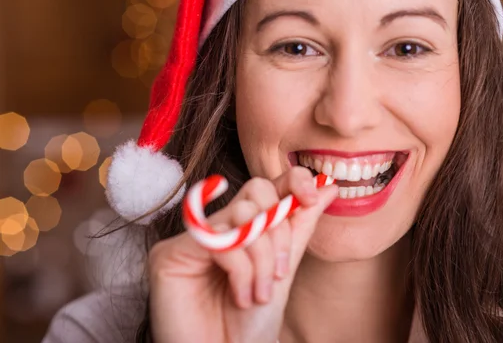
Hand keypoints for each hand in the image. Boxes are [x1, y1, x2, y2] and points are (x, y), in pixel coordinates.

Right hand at [148, 167, 337, 342]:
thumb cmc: (252, 325)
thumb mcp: (283, 268)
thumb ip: (300, 226)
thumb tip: (329, 187)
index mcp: (242, 228)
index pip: (267, 187)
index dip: (293, 181)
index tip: (313, 194)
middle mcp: (216, 227)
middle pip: (256, 192)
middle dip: (279, 233)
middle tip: (280, 273)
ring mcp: (192, 238)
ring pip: (243, 215)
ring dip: (262, 259)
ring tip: (260, 293)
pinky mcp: (170, 254)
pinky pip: (221, 240)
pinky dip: (241, 270)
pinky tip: (241, 297)